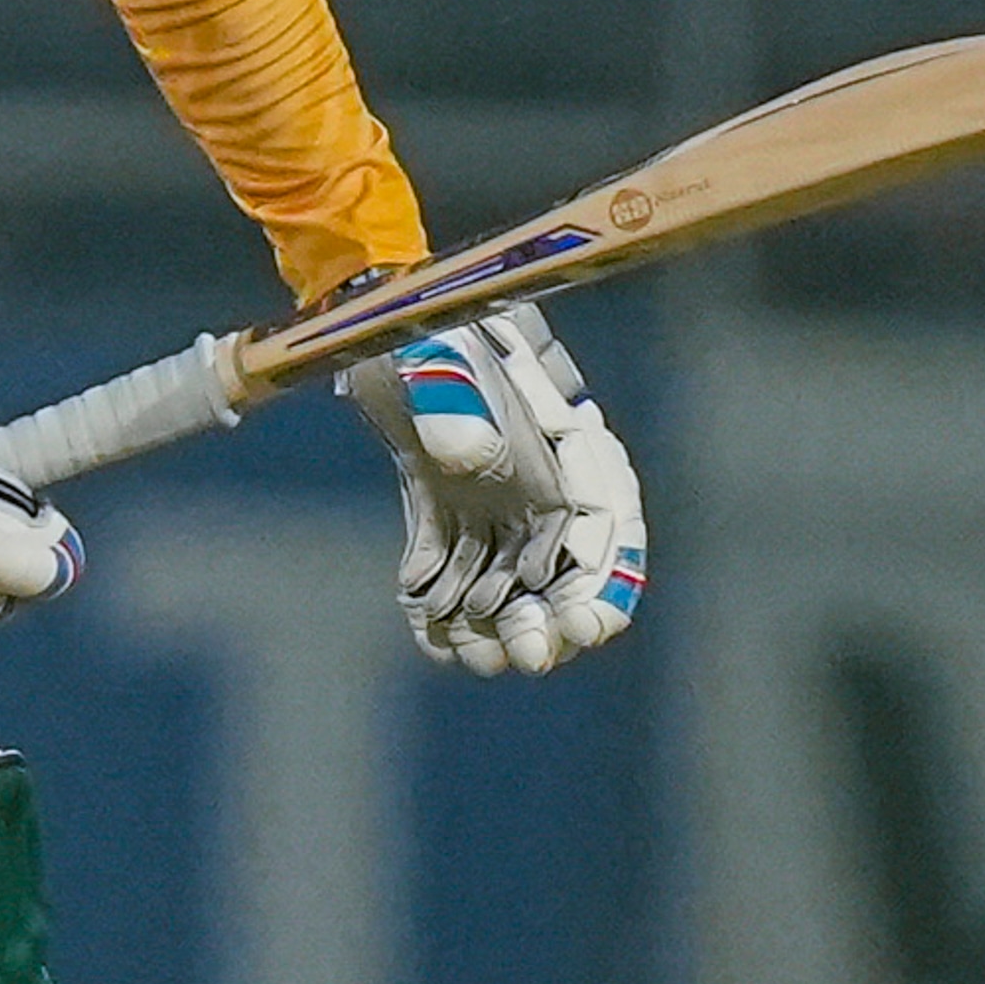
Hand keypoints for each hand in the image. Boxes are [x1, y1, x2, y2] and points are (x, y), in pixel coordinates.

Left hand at [340, 302, 644, 674]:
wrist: (378, 325)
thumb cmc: (426, 332)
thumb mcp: (437, 353)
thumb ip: (455, 397)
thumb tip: (472, 455)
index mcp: (562, 447)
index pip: (604, 524)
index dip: (606, 580)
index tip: (590, 623)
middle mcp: (535, 484)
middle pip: (561, 568)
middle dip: (551, 619)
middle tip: (531, 655)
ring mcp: (490, 502)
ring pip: (505, 581)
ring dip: (496, 624)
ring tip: (478, 658)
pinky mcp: (443, 511)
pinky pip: (450, 571)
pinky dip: (442, 606)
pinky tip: (430, 637)